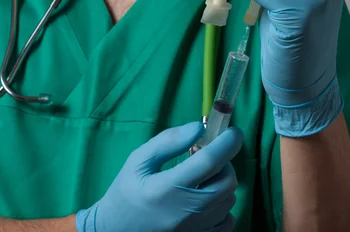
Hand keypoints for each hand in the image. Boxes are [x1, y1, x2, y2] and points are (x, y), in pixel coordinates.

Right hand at [76, 122, 242, 231]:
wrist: (116, 231)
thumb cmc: (126, 193)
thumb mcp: (138, 161)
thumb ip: (168, 142)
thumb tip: (199, 128)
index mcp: (166, 189)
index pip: (208, 162)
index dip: (226, 143)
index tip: (233, 132)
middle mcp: (186, 212)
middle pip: (226, 182)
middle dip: (224, 163)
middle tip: (205, 156)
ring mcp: (196, 230)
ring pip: (229, 199)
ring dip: (222, 182)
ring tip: (201, 177)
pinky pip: (228, 219)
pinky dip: (223, 204)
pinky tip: (204, 198)